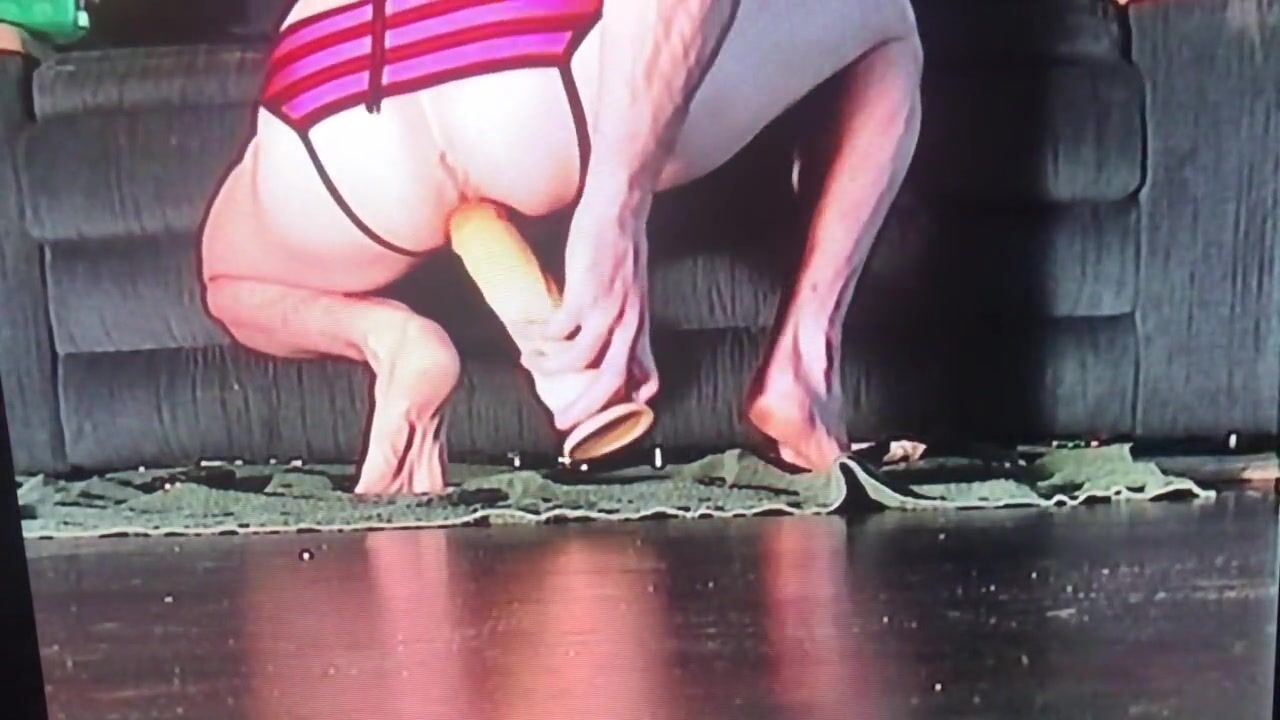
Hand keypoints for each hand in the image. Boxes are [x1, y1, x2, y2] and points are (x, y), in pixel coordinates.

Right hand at [519, 193, 655, 430]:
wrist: (620, 206)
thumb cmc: (621, 248)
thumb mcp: (633, 293)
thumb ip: (626, 322)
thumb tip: (610, 350)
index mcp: (641, 326)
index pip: (647, 380)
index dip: (628, 408)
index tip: (603, 422)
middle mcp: (630, 323)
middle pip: (611, 381)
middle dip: (584, 408)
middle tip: (560, 423)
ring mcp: (609, 309)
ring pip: (580, 359)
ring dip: (550, 367)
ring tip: (529, 360)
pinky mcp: (586, 292)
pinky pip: (558, 329)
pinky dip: (538, 336)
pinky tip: (525, 330)